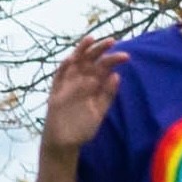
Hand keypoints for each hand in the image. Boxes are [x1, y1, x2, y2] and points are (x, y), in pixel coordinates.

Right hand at [41, 34, 126, 153]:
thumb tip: (117, 75)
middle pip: (90, 59)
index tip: (126, 56)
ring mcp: (67, 84)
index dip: (113, 59)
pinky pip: (59, 76)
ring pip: (74, 62)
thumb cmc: (82, 126)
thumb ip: (107, 95)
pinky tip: (72, 58)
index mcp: (94, 84)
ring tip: (91, 39)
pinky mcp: (56, 91)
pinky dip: (65, 66)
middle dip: (100, 49)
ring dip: (81, 50)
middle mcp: (81, 80)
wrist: (65, 142)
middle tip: (112, 41)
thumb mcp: (99, 111)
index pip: (104, 67)